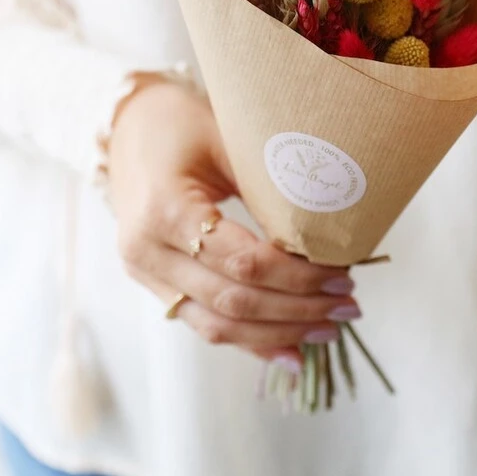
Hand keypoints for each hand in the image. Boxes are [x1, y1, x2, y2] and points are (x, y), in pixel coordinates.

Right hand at [108, 77, 357, 368]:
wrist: (128, 127)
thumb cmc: (182, 125)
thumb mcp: (227, 142)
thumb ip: (266, 190)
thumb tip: (325, 235)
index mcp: (166, 210)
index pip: (243, 262)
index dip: (297, 277)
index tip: (342, 275)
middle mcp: (147, 251)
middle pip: (232, 300)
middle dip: (296, 310)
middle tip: (348, 306)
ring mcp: (145, 273)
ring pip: (217, 324)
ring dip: (278, 333)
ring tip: (328, 328)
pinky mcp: (153, 284)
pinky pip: (203, 323)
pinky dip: (249, 341)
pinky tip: (289, 351)